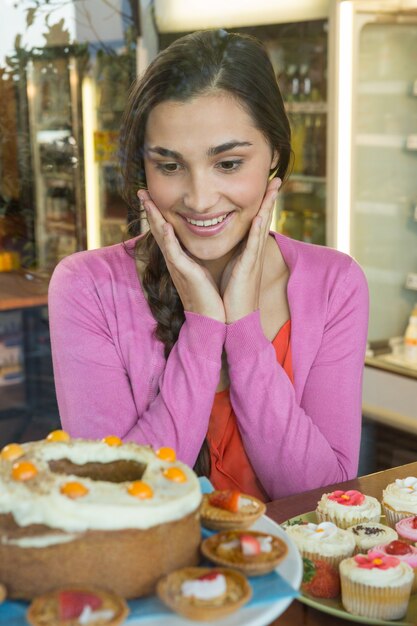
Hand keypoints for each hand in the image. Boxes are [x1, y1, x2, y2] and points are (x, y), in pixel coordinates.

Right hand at [138, 191, 225, 322]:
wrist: (211, 319)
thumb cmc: (209, 296)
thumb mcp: (201, 271)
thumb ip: (196, 258)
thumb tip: (200, 246)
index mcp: (179, 258)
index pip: (166, 231)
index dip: (158, 213)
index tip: (152, 196)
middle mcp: (174, 260)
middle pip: (158, 230)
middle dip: (150, 210)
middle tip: (141, 191)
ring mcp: (177, 266)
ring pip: (162, 237)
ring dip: (154, 218)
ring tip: (148, 200)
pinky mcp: (184, 273)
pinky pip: (173, 253)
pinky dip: (168, 239)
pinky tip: (165, 225)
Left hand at [220, 178, 280, 323]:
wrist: (234, 320)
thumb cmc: (230, 297)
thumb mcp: (231, 270)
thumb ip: (233, 256)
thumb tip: (228, 245)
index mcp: (248, 252)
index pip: (255, 222)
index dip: (261, 204)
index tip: (265, 186)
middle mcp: (253, 253)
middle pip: (264, 219)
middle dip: (270, 199)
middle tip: (276, 178)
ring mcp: (253, 260)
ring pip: (262, 228)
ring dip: (268, 207)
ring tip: (273, 188)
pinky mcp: (248, 269)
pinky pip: (254, 246)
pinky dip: (258, 230)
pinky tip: (260, 216)